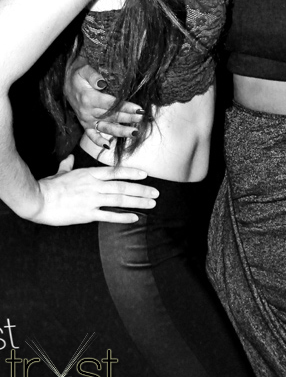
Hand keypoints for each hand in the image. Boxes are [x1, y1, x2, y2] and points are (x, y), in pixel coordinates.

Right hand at [28, 154, 158, 224]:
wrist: (39, 199)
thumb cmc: (49, 186)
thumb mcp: (61, 172)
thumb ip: (67, 165)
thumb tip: (68, 158)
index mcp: (90, 174)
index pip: (116, 172)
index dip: (132, 173)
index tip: (145, 174)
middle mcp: (95, 185)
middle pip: (123, 186)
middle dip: (142, 189)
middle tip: (156, 192)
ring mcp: (92, 199)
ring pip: (120, 199)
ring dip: (138, 201)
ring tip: (151, 203)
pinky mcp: (87, 213)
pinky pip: (109, 215)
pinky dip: (123, 216)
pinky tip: (134, 217)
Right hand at [64, 59, 142, 146]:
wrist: (66, 83)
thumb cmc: (78, 75)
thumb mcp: (84, 70)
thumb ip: (93, 75)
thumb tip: (103, 83)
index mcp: (89, 98)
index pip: (111, 104)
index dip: (125, 107)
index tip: (139, 108)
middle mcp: (88, 111)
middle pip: (111, 117)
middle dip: (128, 118)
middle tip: (142, 118)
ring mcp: (86, 119)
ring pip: (105, 127)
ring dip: (120, 131)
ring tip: (134, 132)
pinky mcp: (84, 124)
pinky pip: (91, 135)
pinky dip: (98, 141)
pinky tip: (108, 146)